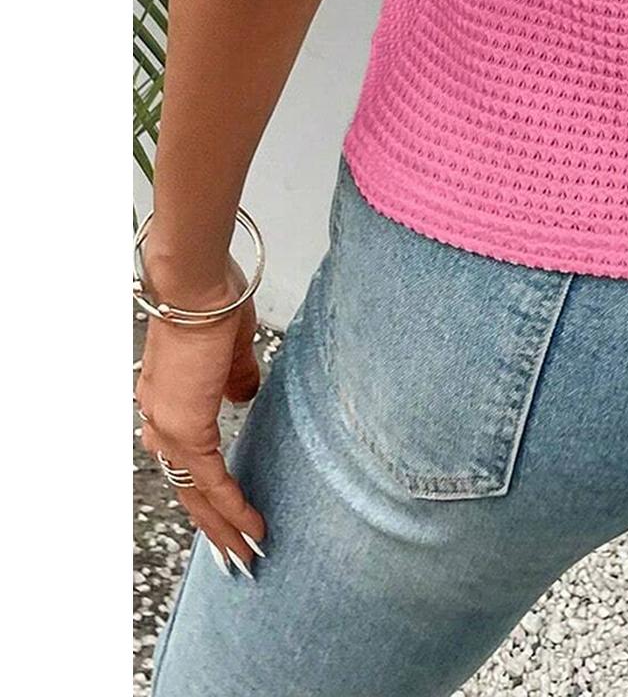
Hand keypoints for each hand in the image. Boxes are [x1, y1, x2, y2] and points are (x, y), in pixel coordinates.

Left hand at [135, 267, 266, 578]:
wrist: (196, 284)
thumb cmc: (213, 299)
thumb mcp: (231, 347)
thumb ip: (236, 378)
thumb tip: (243, 396)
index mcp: (168, 402)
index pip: (187, 463)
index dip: (209, 495)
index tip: (231, 520)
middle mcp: (159, 421)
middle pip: (186, 491)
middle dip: (215, 528)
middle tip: (238, 559)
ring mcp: (168, 426)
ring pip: (196, 494)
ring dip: (224, 526)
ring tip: (248, 553)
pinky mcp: (186, 428)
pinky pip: (212, 480)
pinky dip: (234, 505)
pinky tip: (252, 525)